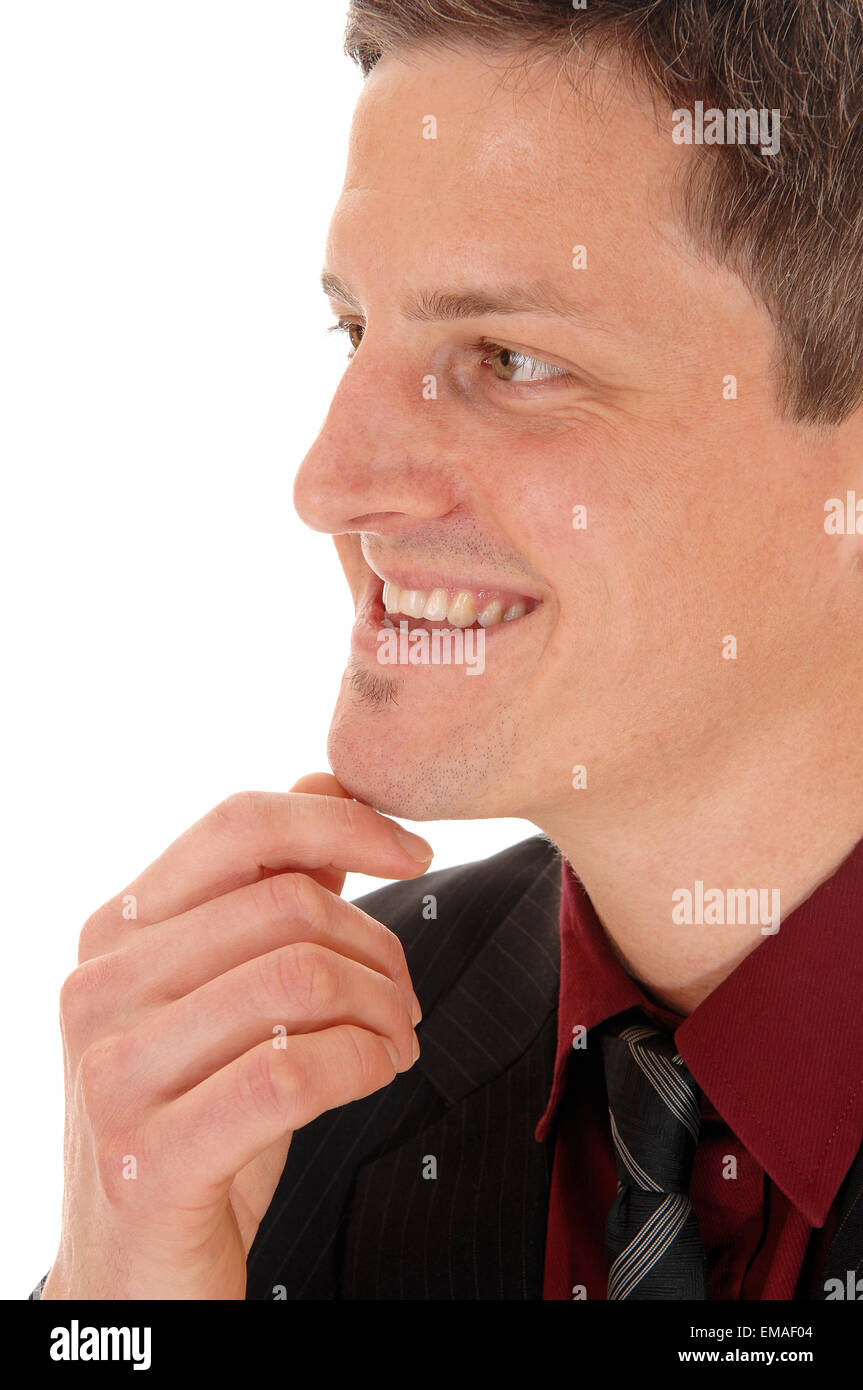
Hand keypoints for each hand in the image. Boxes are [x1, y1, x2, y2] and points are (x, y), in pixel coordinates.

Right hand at [42, 774, 431, 1299]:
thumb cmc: (195, 1119)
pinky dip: (364, 1063)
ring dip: (382, 1008)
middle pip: (285, 904)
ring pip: (298, 980)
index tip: (414, 852)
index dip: (341, 823)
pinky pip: (292, 1072)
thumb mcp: (225, 998)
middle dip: (379, 945)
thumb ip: (264, 893)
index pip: (237, 825)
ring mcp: (113, 1075)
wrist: (137, 1275)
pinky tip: (377, 1073)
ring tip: (396, 1042)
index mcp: (116, 933)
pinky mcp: (150, 1159)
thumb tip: (321, 784)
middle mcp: (99, 990)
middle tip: (404, 997)